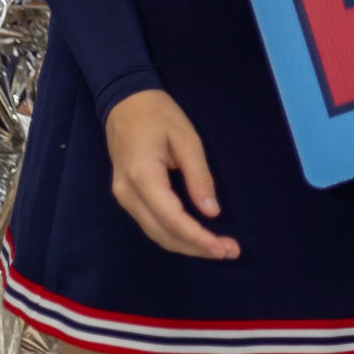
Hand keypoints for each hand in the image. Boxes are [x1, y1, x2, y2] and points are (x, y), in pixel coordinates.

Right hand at [104, 89, 239, 259]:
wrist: (124, 102)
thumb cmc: (158, 114)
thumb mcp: (186, 138)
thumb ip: (199, 176)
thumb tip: (212, 212)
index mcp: (142, 176)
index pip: (172, 219)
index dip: (197, 238)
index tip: (222, 249)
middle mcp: (128, 194)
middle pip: (163, 234)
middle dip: (196, 247)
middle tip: (229, 251)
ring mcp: (124, 198)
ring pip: (156, 233)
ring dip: (187, 245)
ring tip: (218, 248)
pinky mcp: (127, 197)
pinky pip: (151, 224)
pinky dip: (174, 234)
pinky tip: (195, 235)